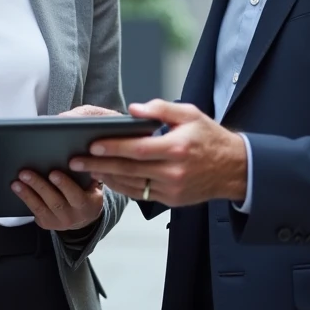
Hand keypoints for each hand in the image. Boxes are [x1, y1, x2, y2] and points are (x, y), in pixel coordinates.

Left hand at [12, 169, 104, 230]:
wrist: (84, 219)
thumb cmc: (86, 195)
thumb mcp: (92, 187)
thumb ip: (87, 176)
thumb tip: (79, 157)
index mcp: (86, 205)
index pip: (75, 195)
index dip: (64, 185)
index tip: (53, 173)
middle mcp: (72, 216)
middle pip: (55, 201)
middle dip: (39, 186)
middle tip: (26, 174)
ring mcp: (58, 222)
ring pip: (41, 207)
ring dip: (27, 193)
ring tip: (17, 182)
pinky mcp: (46, 223)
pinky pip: (34, 211)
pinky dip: (25, 198)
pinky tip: (17, 188)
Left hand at [69, 99, 247, 207]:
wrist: (234, 169)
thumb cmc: (209, 137)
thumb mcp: (190, 114)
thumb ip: (161, 109)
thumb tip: (134, 108)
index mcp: (177, 148)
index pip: (137, 149)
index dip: (113, 148)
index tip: (92, 145)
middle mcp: (174, 172)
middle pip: (129, 170)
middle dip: (99, 166)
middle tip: (75, 161)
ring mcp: (173, 189)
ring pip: (132, 185)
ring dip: (107, 178)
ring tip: (87, 170)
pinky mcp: (172, 200)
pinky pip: (141, 195)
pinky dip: (123, 187)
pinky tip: (109, 179)